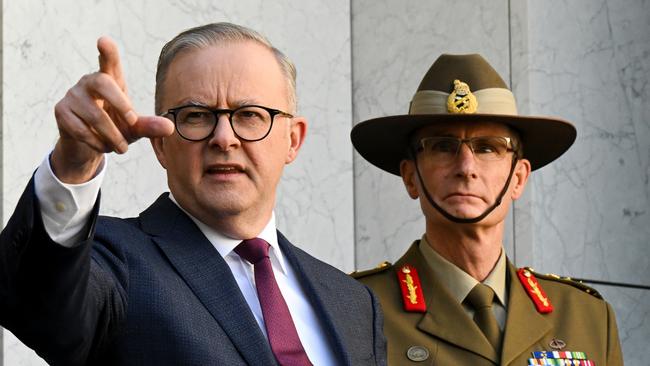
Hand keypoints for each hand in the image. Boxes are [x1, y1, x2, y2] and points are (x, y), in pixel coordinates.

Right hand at [51, 36, 173, 183]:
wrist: (88, 146)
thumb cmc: (114, 129)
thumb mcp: (134, 128)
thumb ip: (149, 126)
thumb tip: (170, 128)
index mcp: (110, 80)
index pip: (109, 62)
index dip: (108, 52)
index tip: (103, 41)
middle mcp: (89, 82)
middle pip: (102, 82)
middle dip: (120, 103)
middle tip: (133, 121)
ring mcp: (73, 95)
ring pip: (95, 114)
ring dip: (112, 135)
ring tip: (121, 148)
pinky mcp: (61, 111)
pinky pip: (81, 129)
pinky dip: (97, 143)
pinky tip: (103, 147)